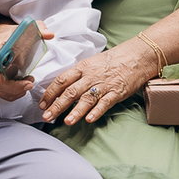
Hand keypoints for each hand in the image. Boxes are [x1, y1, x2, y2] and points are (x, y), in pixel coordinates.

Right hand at [0, 21, 54, 101]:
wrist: (1, 40)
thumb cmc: (9, 36)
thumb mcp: (23, 29)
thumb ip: (37, 29)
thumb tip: (49, 34)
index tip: (1, 79)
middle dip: (12, 86)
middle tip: (29, 84)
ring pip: (0, 90)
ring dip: (16, 90)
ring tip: (29, 82)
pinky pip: (4, 93)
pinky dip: (16, 93)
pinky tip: (24, 86)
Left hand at [40, 41, 155, 126]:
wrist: (136, 56)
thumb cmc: (113, 60)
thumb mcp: (91, 63)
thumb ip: (78, 75)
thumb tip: (62, 87)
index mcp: (82, 68)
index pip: (61, 80)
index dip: (50, 93)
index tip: (42, 104)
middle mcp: (91, 77)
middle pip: (70, 92)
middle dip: (57, 106)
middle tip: (47, 117)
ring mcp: (104, 85)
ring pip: (86, 99)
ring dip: (75, 111)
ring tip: (67, 122)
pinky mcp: (117, 92)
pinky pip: (105, 103)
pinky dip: (96, 111)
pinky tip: (89, 119)